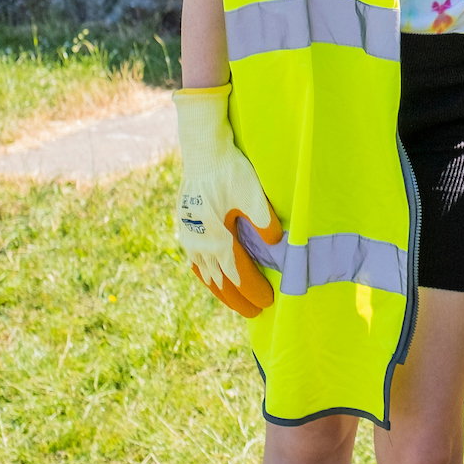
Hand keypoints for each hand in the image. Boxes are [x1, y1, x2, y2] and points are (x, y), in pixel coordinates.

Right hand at [173, 86, 279, 317]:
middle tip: (255, 312)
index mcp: (217, 240)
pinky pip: (195, 260)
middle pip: (220, 282)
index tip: (268, 303)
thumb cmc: (231, 171)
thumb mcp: (253, 196)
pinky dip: (206, 274)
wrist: (203, 151)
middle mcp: (199, 244)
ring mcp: (189, 237)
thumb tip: (277, 247)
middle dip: (238, 299)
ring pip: (205, 274)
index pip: (238, 276)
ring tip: (235, 301)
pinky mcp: (185, 227)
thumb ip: (265, 224)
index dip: (253, 292)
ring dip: (221, 290)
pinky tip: (212, 277)